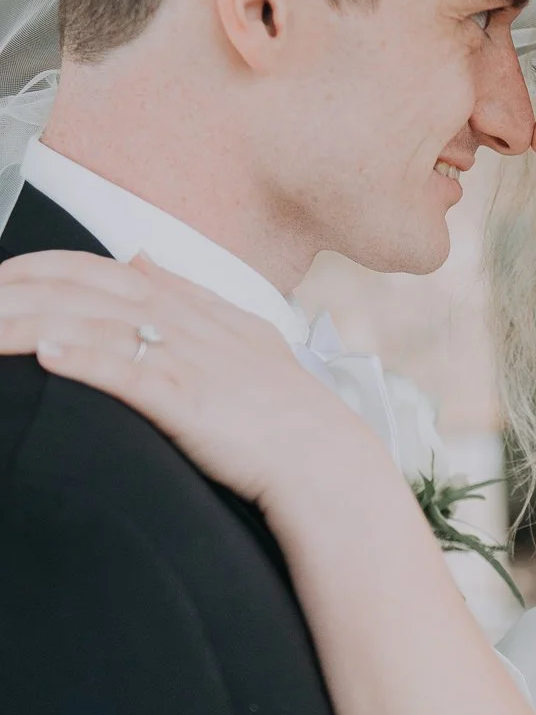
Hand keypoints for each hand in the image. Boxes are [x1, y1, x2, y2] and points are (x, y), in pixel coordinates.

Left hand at [0, 249, 362, 506]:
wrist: (325, 459)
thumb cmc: (283, 410)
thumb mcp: (240, 334)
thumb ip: (188, 294)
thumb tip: (141, 255)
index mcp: (192, 307)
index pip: (101, 268)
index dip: (41, 268)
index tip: (0, 280)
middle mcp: (184, 324)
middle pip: (84, 289)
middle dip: (17, 290)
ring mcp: (186, 360)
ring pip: (94, 325)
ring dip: (28, 324)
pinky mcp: (188, 402)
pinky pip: (129, 372)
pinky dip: (85, 359)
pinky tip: (45, 354)